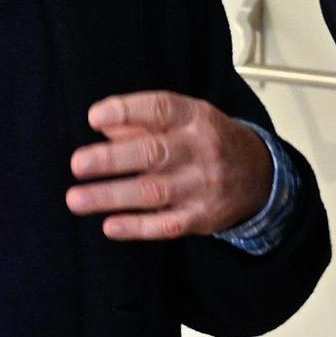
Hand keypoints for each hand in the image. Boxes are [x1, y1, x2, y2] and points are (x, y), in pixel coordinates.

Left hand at [66, 92, 271, 240]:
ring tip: (76, 199)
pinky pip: (166, 225)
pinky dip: (137, 227)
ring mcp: (202, 186)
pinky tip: (110, 226)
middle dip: (112, 160)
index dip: (126, 111)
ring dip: (111, 196)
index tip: (93, 118)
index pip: (160, 109)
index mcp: (195, 117)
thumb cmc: (209, 141)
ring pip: (153, 192)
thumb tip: (104, 127)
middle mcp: (200, 150)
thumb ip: (144, 121)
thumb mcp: (186, 119)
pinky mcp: (202, 218)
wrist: (260, 176)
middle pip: (153, 153)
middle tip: (77, 164)